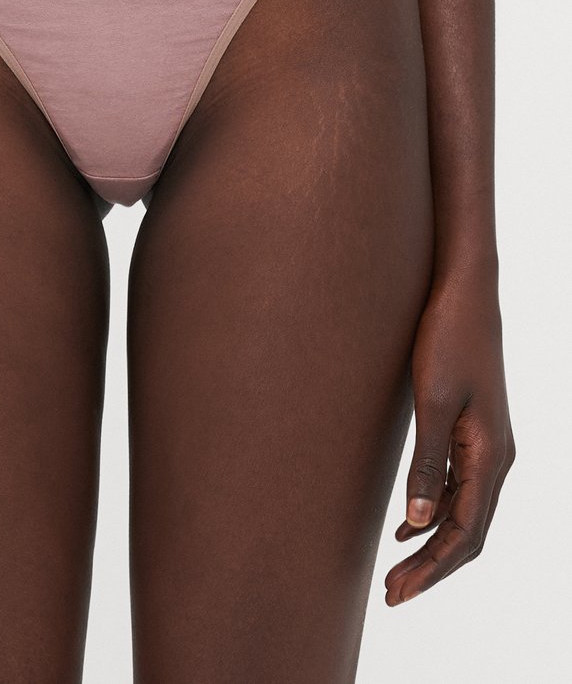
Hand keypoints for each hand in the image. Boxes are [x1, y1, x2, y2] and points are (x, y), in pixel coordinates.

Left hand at [385, 265, 514, 605]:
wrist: (465, 292)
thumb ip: (426, 462)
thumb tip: (418, 523)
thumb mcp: (432, 399)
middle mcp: (497, 458)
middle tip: (390, 595)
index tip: (396, 592)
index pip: (465, 534)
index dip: (431, 569)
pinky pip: (460, 488)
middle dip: (431, 568)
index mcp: (491, 456)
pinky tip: (407, 525)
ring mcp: (488, 445)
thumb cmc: (448, 338)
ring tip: (395, 571)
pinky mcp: (473, 431)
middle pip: (468, 533)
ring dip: (432, 545)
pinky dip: (436, 514)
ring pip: (465, 513)